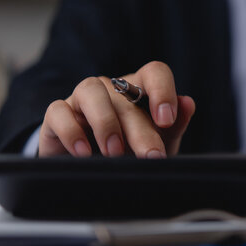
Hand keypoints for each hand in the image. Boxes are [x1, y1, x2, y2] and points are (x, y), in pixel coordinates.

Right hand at [39, 61, 195, 157]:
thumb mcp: (159, 143)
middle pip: (125, 95)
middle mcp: (111, 89)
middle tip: (151, 156)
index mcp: (140, 90)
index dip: (163, 91)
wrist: (92, 173)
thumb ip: (175, 125)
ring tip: (114, 152)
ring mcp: (82, 99)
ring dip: (105, 122)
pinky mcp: (57, 115)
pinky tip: (83, 153)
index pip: (155, 72)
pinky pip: (58, 111)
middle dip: (140, 128)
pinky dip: (71, 131)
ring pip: (90, 90)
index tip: (166, 120)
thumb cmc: (130, 154)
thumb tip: (188, 103)